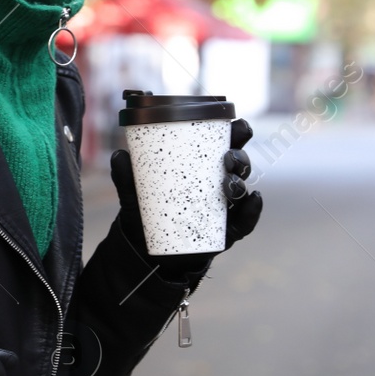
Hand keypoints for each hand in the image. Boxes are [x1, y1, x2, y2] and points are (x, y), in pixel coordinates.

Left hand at [112, 117, 263, 276]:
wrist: (149, 251)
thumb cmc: (147, 213)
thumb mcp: (135, 194)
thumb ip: (126, 177)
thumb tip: (120, 155)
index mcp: (202, 167)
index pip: (225, 144)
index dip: (237, 132)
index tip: (237, 124)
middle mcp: (218, 183)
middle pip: (239, 164)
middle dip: (239, 156)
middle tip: (227, 158)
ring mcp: (224, 208)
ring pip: (242, 190)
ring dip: (241, 182)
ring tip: (228, 183)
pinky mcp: (227, 232)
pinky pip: (246, 221)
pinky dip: (253, 211)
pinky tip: (255, 199)